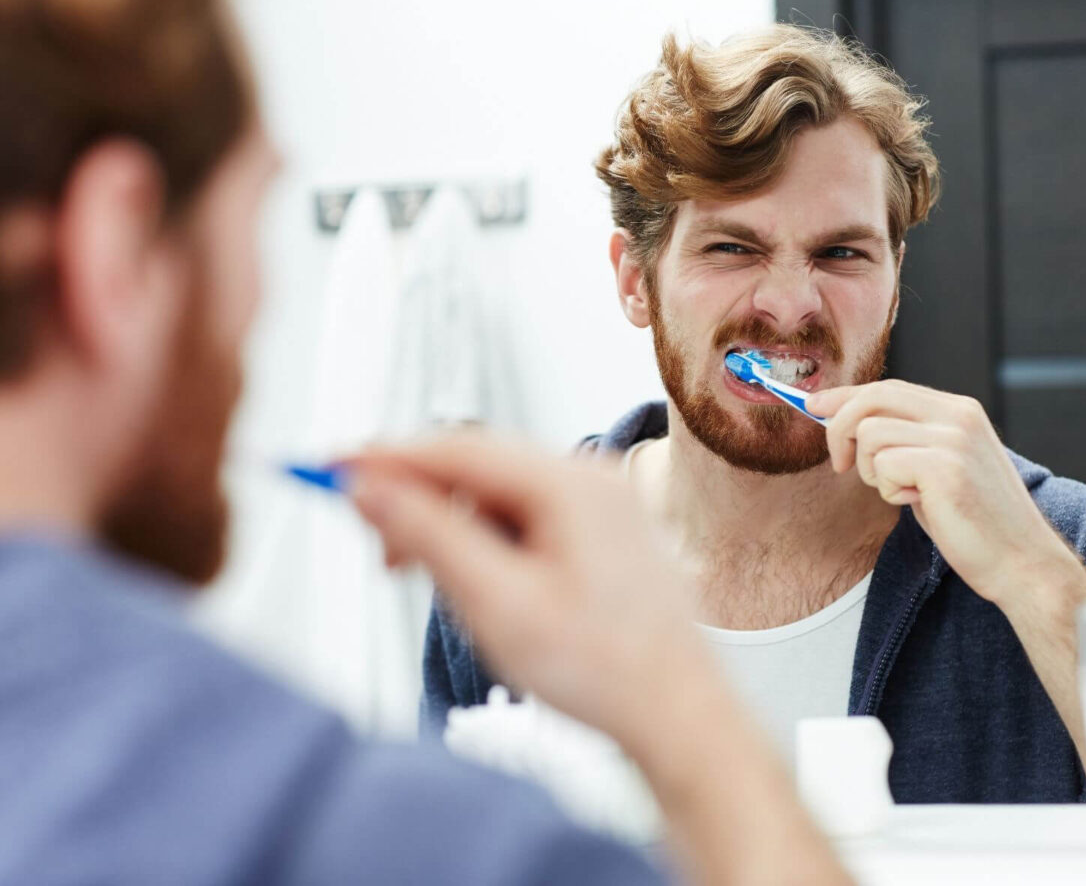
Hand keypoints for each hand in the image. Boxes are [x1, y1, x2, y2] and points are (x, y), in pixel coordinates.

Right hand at [348, 431, 851, 885]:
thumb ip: (428, 536)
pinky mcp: (602, 529)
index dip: (388, 457)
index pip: (457, 447)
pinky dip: (488, 539)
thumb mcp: (496, 604)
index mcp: (572, 484)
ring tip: (430, 581)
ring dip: (453, 525)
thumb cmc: (604, 670)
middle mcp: (592, 478)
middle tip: (378, 549)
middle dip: (419, 499)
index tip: (333, 466)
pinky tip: (477, 582)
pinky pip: (527, 514)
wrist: (677, 713)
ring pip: (499, 492)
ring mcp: (602, 501)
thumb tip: (371, 488)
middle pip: (478, 465)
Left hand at [806, 380, 1072, 605]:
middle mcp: (958, 415)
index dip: (845, 396)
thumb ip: (905, 441)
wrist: (1022, 563)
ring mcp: (953, 438)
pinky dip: (889, 491)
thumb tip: (846, 423)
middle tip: (840, 465)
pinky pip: (883, 466)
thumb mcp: (938, 467)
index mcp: (959, 410)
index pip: (888, 388)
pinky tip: (918, 504)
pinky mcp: (944, 467)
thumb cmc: (974, 522)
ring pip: (871, 434)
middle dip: (840, 429)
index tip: (814, 406)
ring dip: (873, 472)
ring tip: (905, 494)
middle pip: (872, 398)